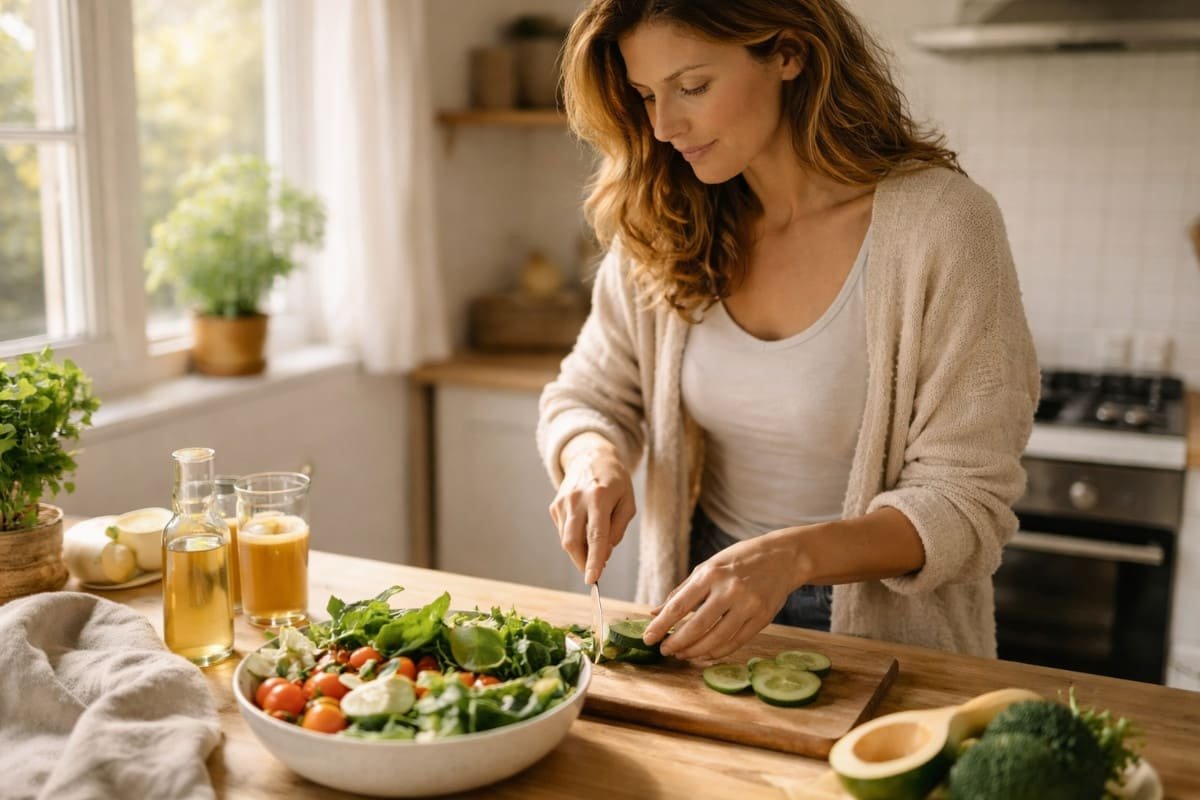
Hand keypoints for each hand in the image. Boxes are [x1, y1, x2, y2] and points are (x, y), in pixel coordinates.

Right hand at [549, 434, 635, 584]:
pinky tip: (584, 526)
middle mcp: (576, 499)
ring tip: (594, 542)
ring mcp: (562, 502)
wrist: (590, 457)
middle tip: (595, 571)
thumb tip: (603, 555)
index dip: (594, 561)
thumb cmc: (615, 482)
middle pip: (573, 542)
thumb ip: (617, 530)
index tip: (592, 580)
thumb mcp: (628, 503)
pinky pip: (563, 532)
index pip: (596, 536)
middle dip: (583, 562)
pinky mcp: (554, 506)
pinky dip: (575, 538)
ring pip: (566, 540)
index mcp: (599, 497)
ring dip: (580, 551)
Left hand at [643, 530, 804, 661]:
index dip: (661, 626)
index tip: (647, 639)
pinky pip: (735, 643)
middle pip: (697, 627)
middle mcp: (729, 589)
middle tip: (664, 651)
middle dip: (677, 643)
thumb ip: (681, 592)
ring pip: (716, 639)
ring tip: (682, 654)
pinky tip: (704, 654)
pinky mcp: (762, 618)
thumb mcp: (707, 567)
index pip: (679, 606)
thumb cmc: (739, 560)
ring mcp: (748, 605)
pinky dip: (717, 652)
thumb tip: (654, 613)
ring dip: (695, 652)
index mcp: (710, 574)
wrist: (783, 557)